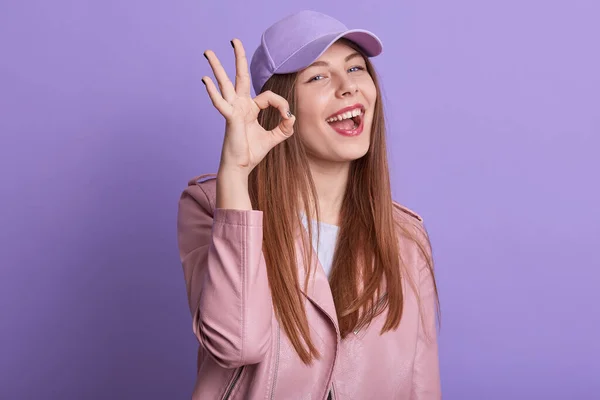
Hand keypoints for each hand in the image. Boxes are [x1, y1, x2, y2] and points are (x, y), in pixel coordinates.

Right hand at [202, 38, 295, 176]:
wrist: (241, 168)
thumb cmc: (252, 153)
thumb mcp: (274, 138)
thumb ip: (284, 128)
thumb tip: (291, 117)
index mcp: (250, 109)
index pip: (268, 96)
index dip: (281, 104)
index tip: (286, 117)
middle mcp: (240, 106)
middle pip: (239, 76)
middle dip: (238, 58)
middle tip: (234, 40)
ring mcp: (233, 110)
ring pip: (225, 84)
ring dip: (217, 67)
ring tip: (208, 52)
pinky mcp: (230, 118)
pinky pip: (221, 103)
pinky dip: (213, 92)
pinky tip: (206, 81)